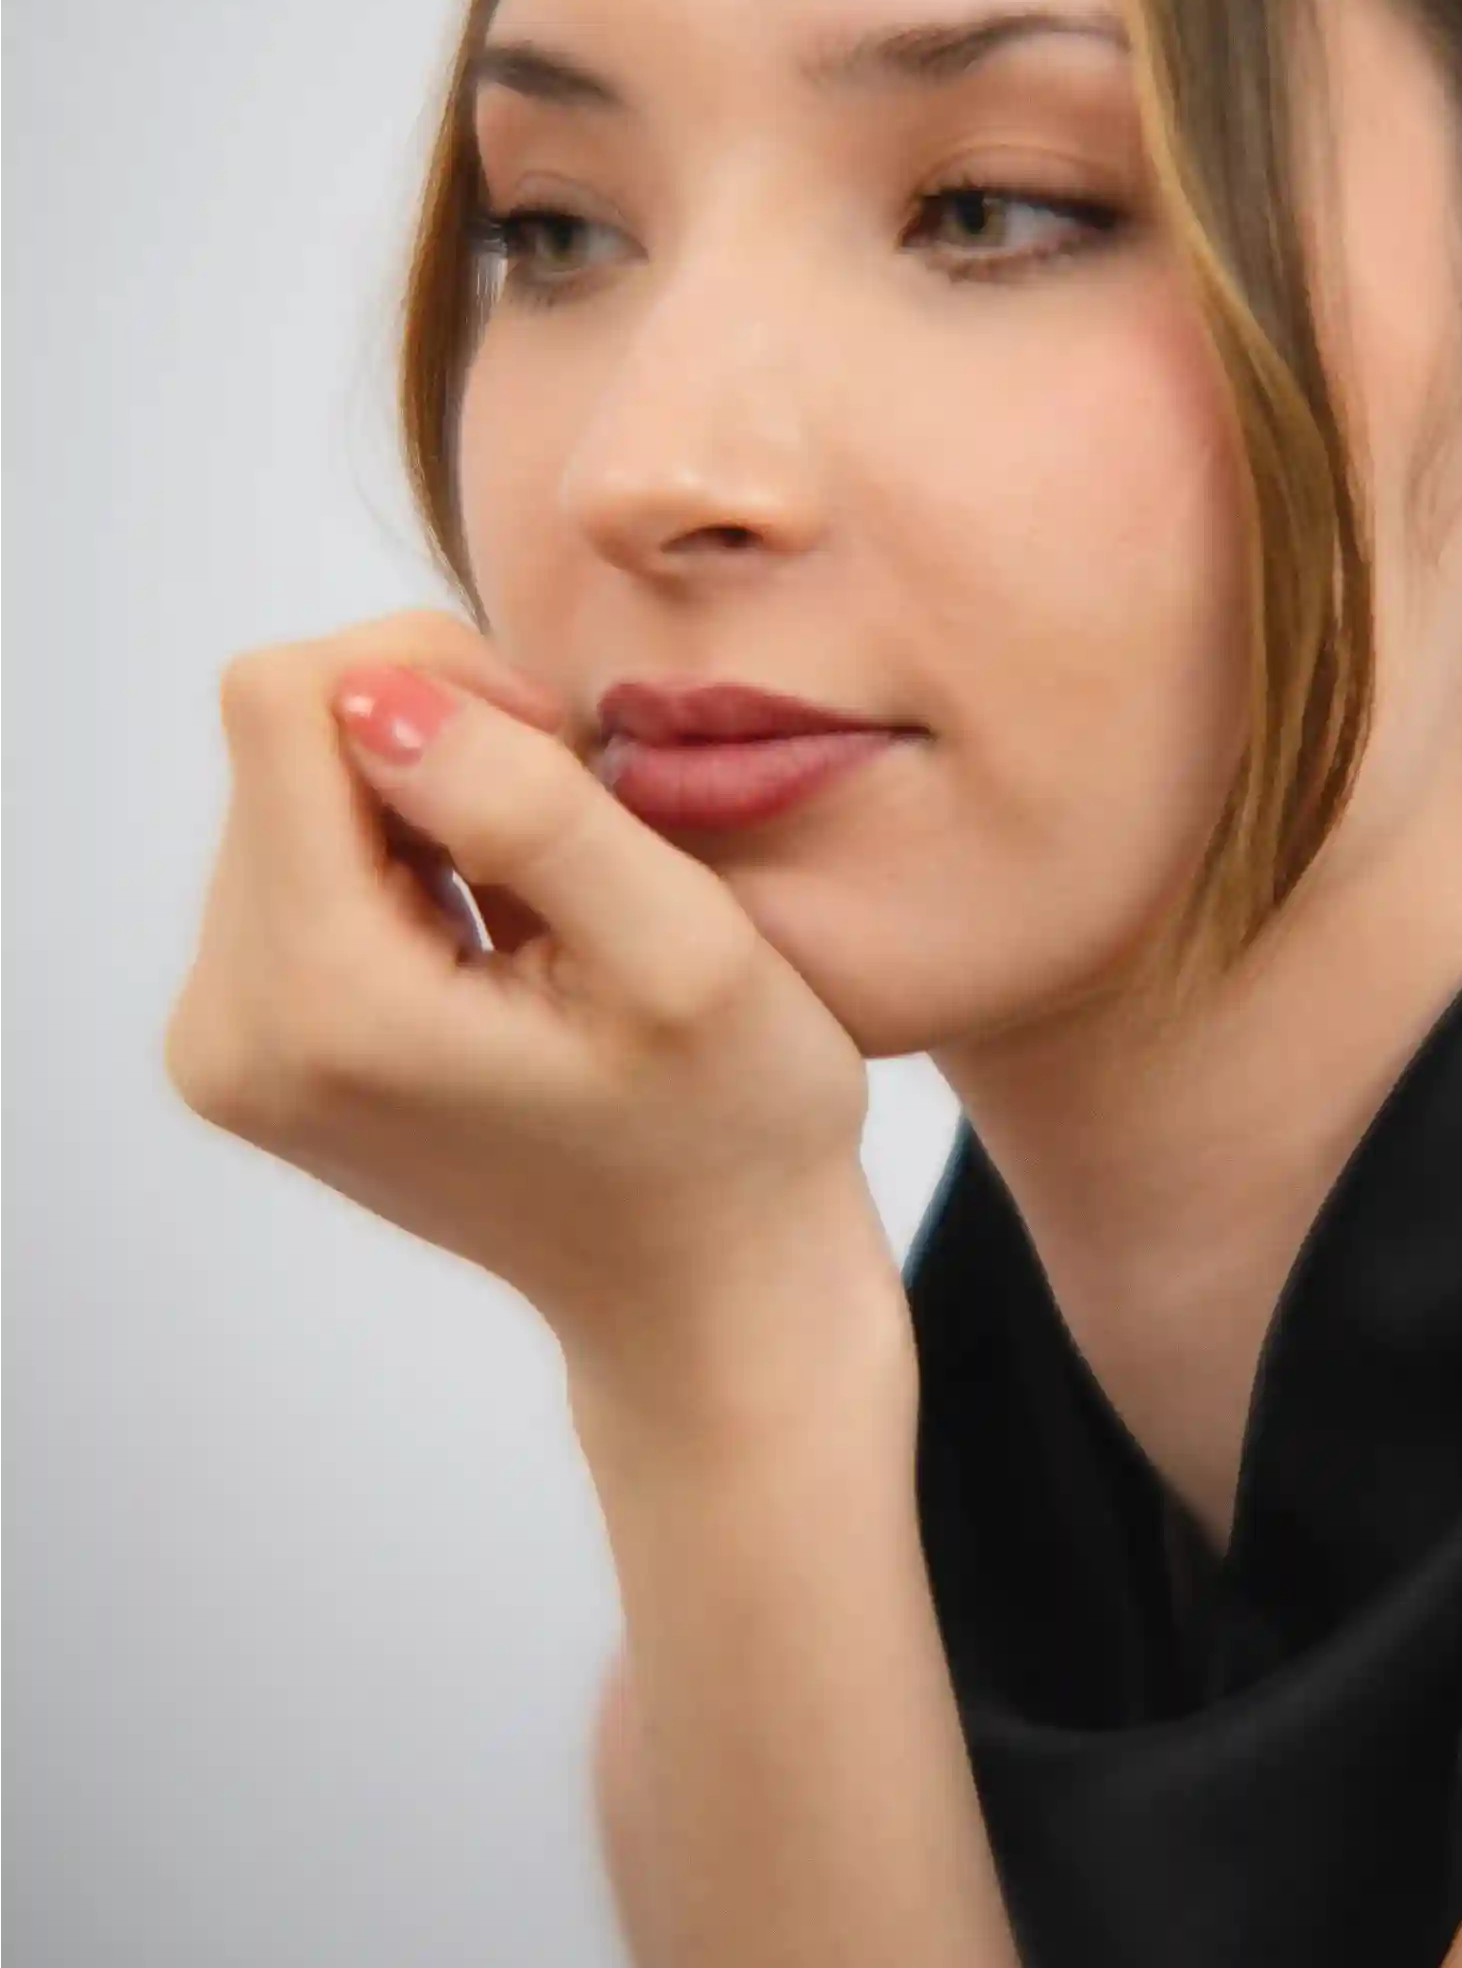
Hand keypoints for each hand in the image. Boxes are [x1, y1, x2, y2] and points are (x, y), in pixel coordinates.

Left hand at [161, 609, 895, 1414]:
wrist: (708, 1290)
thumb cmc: (733, 1129)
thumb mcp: (685, 949)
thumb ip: (529, 809)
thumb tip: (375, 696)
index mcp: (319, 1005)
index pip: (285, 699)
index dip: (440, 676)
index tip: (561, 767)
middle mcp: (227, 1029)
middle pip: (282, 738)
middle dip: (439, 742)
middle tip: (574, 848)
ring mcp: (222, 1043)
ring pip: (290, 783)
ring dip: (427, 798)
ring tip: (543, 907)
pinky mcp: (246, 1040)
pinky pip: (297, 850)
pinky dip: (406, 850)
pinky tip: (497, 934)